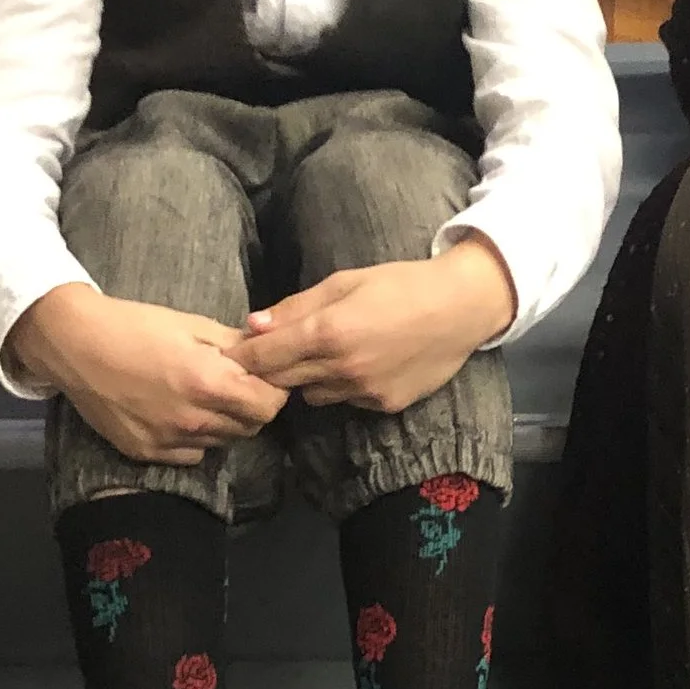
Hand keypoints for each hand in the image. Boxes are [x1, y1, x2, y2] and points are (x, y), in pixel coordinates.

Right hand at [7, 283, 285, 464]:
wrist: (74, 344)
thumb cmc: (134, 326)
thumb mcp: (192, 325)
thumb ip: (236, 346)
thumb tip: (268, 353)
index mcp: (208, 384)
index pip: (269, 406)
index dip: (273, 390)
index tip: (264, 377)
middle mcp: (192, 420)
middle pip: (249, 427)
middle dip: (252, 406)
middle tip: (236, 384)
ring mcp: (167, 441)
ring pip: (220, 441)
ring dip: (223, 422)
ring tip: (203, 395)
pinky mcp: (145, 452)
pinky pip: (190, 454)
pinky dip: (195, 438)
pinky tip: (178, 412)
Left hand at [231, 238, 515, 414]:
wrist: (462, 308)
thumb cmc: (401, 284)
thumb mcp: (345, 282)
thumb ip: (296, 307)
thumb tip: (252, 324)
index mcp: (327, 332)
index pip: (264, 357)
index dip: (242, 357)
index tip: (228, 355)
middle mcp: (341, 369)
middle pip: (282, 382)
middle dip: (269, 371)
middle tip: (267, 357)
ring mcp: (363, 391)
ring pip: (312, 396)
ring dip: (307, 379)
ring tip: (324, 355)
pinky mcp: (383, 406)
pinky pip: (346, 400)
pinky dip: (343, 386)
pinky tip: (362, 363)